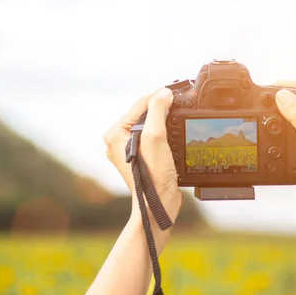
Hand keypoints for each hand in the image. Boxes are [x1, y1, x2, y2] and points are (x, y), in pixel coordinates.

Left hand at [104, 88, 183, 234]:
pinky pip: (154, 137)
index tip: (176, 89)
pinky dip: (166, 133)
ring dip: (165, 120)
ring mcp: (130, 150)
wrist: (158, 205)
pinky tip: (176, 133)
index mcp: (115, 134)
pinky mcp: (141, 158)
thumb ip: (157, 111)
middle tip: (180, 101)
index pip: (140, 104)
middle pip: (145, 114)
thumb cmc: (152, 176)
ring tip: (179, 115)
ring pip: (150, 125)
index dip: (159, 95)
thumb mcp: (155, 137)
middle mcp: (119, 141)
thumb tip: (163, 93)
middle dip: (162, 108)